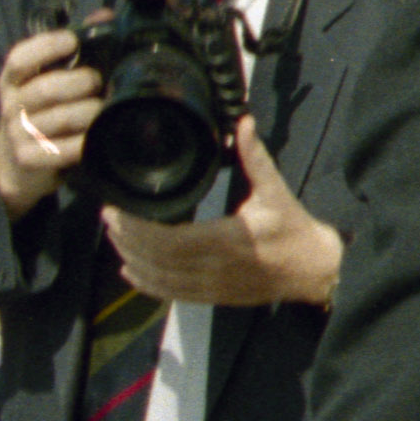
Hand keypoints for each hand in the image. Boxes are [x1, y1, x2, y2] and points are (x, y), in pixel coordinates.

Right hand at [0, 25, 106, 215]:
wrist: (18, 162)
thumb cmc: (42, 110)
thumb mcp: (48, 78)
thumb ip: (74, 47)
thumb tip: (103, 16)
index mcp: (12, 80)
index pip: (19, 59)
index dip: (46, 46)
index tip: (73, 40)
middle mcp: (12, 106)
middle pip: (48, 88)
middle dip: (82, 82)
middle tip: (99, 82)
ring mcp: (19, 134)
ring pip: (63, 118)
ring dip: (92, 111)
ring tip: (105, 107)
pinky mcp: (30, 159)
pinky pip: (67, 148)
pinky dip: (87, 140)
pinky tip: (98, 134)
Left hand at [107, 129, 343, 310]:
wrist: (311, 269)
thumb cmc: (292, 228)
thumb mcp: (275, 190)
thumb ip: (255, 158)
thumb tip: (243, 123)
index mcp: (228, 239)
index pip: (170, 239)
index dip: (138, 228)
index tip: (118, 210)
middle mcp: (214, 267)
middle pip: (156, 259)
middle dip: (126, 239)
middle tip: (108, 217)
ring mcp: (211, 286)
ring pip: (159, 279)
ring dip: (131, 260)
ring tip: (115, 238)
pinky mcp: (211, 297)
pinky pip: (171, 295)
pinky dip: (146, 284)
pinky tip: (130, 272)